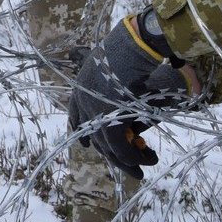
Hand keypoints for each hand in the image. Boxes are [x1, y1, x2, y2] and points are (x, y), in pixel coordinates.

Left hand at [67, 13, 199, 178]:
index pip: (75, 115)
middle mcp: (84, 102)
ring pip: (107, 147)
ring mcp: (95, 113)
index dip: (82, 131)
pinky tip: (145, 161)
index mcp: (81, 87)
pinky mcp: (110, 124)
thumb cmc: (127, 52)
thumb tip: (125, 101)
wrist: (131, 49)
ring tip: (140, 171)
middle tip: (123, 164)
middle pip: (92, 136)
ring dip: (126, 162)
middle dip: (109, 154)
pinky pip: (120, 148)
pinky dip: (133, 158)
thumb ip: (114, 89)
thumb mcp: (115, 68)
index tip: (86, 145)